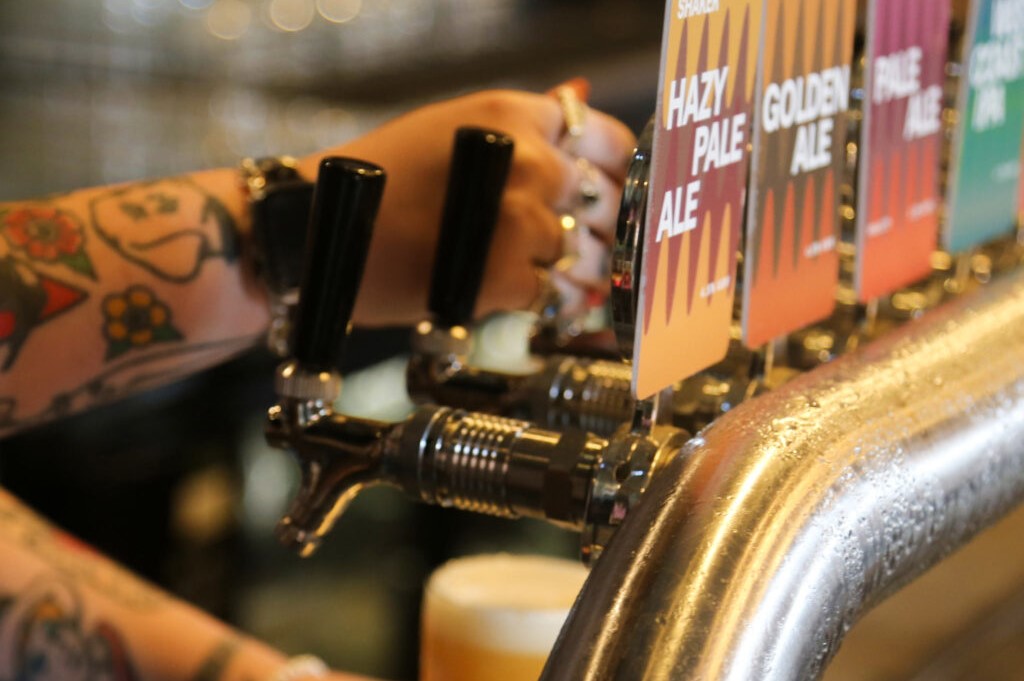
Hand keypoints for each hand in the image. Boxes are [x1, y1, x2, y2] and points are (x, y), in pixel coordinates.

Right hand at [298, 83, 636, 326]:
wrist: (314, 231)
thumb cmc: (380, 179)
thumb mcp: (453, 128)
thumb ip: (525, 121)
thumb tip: (582, 96)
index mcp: (513, 115)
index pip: (608, 139)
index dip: (619, 172)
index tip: (616, 194)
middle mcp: (526, 162)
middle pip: (603, 202)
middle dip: (595, 228)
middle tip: (576, 243)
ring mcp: (518, 221)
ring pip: (586, 254)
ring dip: (576, 270)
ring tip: (545, 271)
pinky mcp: (504, 278)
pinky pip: (557, 297)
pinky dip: (550, 303)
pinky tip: (529, 296)